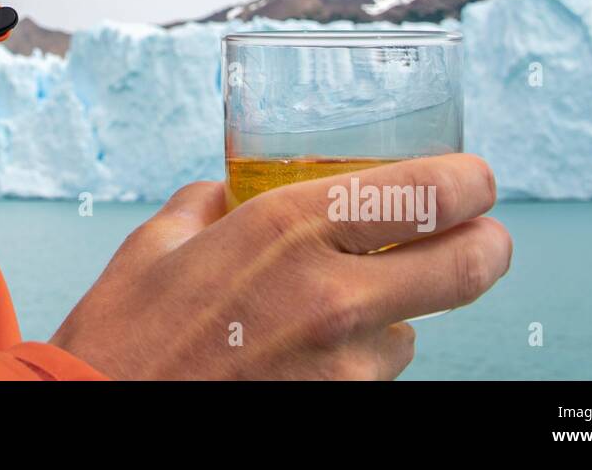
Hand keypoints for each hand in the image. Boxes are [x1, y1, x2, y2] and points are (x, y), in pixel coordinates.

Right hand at [48, 153, 510, 378]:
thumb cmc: (124, 331)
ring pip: (417, 328)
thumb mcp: (159, 239)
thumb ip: (211, 201)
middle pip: (468, 264)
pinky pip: (376, 374)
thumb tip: (231, 189)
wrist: (102, 411)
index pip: (428, 192)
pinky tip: (308, 352)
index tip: (473, 180)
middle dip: (488, 244)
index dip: (469, 182)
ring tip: (339, 310)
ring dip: (397, 312)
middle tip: (482, 236)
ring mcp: (341, 363)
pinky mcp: (339, 410)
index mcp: (287, 226)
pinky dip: (359, 358)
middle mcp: (331, 291)